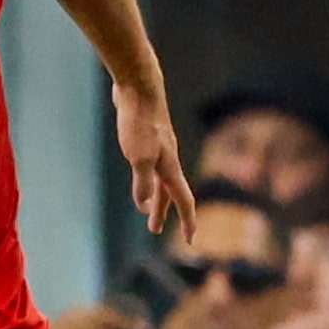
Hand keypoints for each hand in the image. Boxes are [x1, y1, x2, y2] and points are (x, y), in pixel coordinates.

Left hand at [114, 80, 196, 244]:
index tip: (190, 240)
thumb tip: (144, 206)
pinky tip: (139, 174)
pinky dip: (147, 178)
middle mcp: (167, 160)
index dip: (188, 222)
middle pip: (169, 193)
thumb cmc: (139, 121)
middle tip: (154, 230)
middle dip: (163, 213)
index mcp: (170, 167)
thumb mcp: (138, 155)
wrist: (138, 88)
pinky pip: (150, 166)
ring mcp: (158, 149)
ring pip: (159, 179)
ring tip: (145, 211)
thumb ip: (143, 181)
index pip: (183, 200)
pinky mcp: (146, 138)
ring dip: (154, 197)